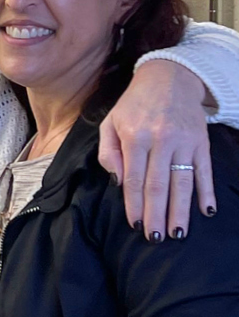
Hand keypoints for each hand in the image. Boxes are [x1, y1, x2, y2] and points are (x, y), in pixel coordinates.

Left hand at [100, 59, 215, 241]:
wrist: (169, 79)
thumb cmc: (133, 105)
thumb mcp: (110, 123)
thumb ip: (108, 152)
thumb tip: (119, 182)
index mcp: (135, 137)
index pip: (134, 179)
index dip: (135, 204)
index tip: (135, 225)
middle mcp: (161, 140)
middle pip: (158, 185)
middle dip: (157, 214)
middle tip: (156, 237)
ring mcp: (184, 142)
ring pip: (183, 182)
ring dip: (181, 210)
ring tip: (178, 232)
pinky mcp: (201, 142)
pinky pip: (205, 171)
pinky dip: (207, 192)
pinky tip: (207, 211)